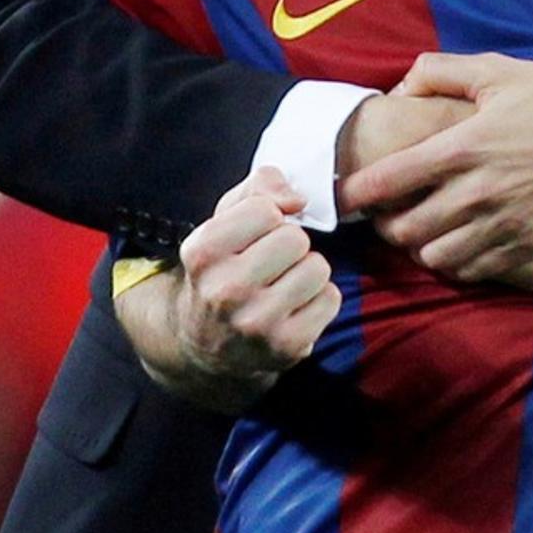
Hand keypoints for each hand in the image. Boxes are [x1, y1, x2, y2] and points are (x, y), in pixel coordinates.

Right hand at [169, 167, 339, 386]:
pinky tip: (294, 307)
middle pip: (295, 239)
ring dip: (307, 270)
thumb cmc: (226, 265)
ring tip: (283, 283)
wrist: (207, 344)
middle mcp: (224, 291)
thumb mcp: (226, 218)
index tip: (257, 233)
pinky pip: (330, 299)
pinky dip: (319, 299)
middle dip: (290, 243)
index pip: (265, 209)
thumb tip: (297, 200)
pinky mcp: (285, 347)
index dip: (270, 216)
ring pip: (318, 268)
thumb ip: (261, 186)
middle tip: (272, 261)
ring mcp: (256, 324)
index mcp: (202, 252)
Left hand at [339, 52, 532, 281]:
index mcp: (462, 146)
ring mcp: (505, 226)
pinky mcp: (531, 247)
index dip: (357, 191)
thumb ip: (439, 72)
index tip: (347, 192)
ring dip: (422, 247)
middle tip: (387, 212)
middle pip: (405, 230)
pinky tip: (461, 242)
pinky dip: (459, 262)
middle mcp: (477, 193)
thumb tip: (399, 87)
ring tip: (424, 229)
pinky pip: (475, 271)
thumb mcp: (500, 70)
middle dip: (388, 224)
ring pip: (436, 258)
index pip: (387, 181)